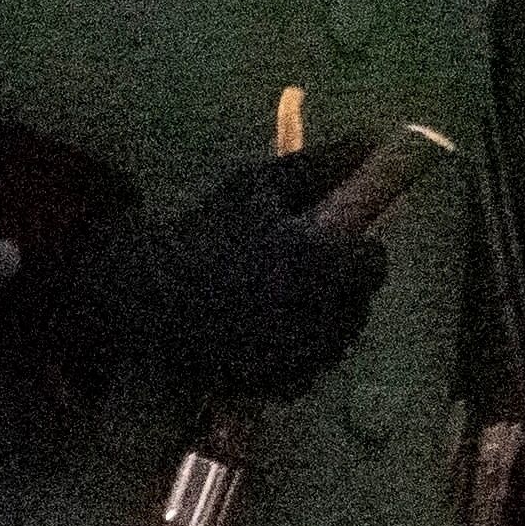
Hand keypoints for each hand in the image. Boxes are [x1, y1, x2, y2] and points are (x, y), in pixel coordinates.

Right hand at [47, 133, 393, 399]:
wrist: (150, 293)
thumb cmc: (209, 231)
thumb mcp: (262, 185)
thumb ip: (324, 164)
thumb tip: (372, 140)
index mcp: (319, 261)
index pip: (374, 262)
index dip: (357, 250)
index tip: (332, 244)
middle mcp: (317, 313)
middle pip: (359, 303)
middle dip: (341, 286)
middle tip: (302, 272)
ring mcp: (299, 355)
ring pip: (339, 338)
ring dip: (323, 320)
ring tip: (281, 300)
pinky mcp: (279, 384)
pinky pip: (311, 369)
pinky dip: (298, 353)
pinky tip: (265, 331)